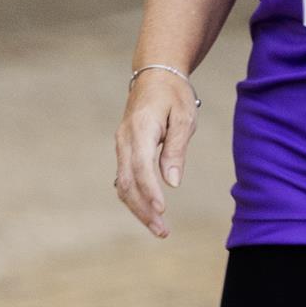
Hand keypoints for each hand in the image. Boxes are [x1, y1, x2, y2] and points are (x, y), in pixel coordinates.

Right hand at [113, 76, 197, 238]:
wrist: (155, 75)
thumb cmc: (174, 94)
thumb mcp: (184, 116)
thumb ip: (176, 149)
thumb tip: (172, 183)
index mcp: (141, 128)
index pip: (141, 166)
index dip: (150, 190)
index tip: (163, 210)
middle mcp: (125, 139)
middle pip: (128, 182)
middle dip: (143, 209)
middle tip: (163, 231)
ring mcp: (121, 145)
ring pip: (124, 184)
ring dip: (138, 208)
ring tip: (159, 228)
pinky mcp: (124, 150)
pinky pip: (125, 178)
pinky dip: (134, 197)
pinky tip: (148, 212)